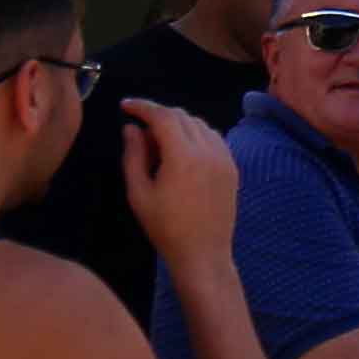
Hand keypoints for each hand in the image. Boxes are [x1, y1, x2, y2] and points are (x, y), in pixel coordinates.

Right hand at [122, 99, 238, 268]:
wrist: (203, 252)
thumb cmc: (165, 227)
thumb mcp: (139, 193)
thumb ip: (133, 156)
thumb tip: (131, 129)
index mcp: (183, 156)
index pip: (163, 116)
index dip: (142, 107)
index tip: (125, 105)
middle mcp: (208, 150)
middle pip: (182, 116)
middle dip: (158, 116)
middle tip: (139, 132)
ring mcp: (224, 157)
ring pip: (200, 125)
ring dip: (178, 124)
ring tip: (159, 143)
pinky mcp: (232, 166)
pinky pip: (213, 138)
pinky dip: (195, 135)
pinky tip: (181, 151)